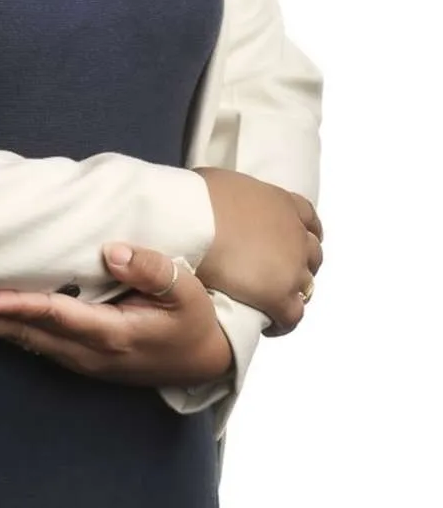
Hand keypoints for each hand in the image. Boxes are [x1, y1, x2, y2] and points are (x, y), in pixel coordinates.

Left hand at [0, 243, 233, 386]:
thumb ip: (152, 269)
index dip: (16, 307)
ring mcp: (82, 361)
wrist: (202, 360)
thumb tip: (112, 251)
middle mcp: (89, 353)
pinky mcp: (79, 359)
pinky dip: (6, 332)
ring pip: (26, 343)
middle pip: (27, 334)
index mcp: (113, 333)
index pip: (54, 316)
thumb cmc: (192, 319)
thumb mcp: (186, 291)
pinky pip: (36, 344)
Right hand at [194, 167, 322, 332]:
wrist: (194, 224)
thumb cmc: (199, 198)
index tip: (296, 239)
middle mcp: (295, 234)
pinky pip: (293, 316)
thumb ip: (234, 193)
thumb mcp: (220, 182)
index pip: (309, 218)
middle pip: (312, 254)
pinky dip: (284, 322)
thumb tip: (219, 197)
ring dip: (292, 292)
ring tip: (271, 301)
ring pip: (307, 286)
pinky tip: (268, 325)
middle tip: (277, 272)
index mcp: (282, 203)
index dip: (305, 230)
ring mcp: (292, 266)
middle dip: (300, 263)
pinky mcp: (280, 296)